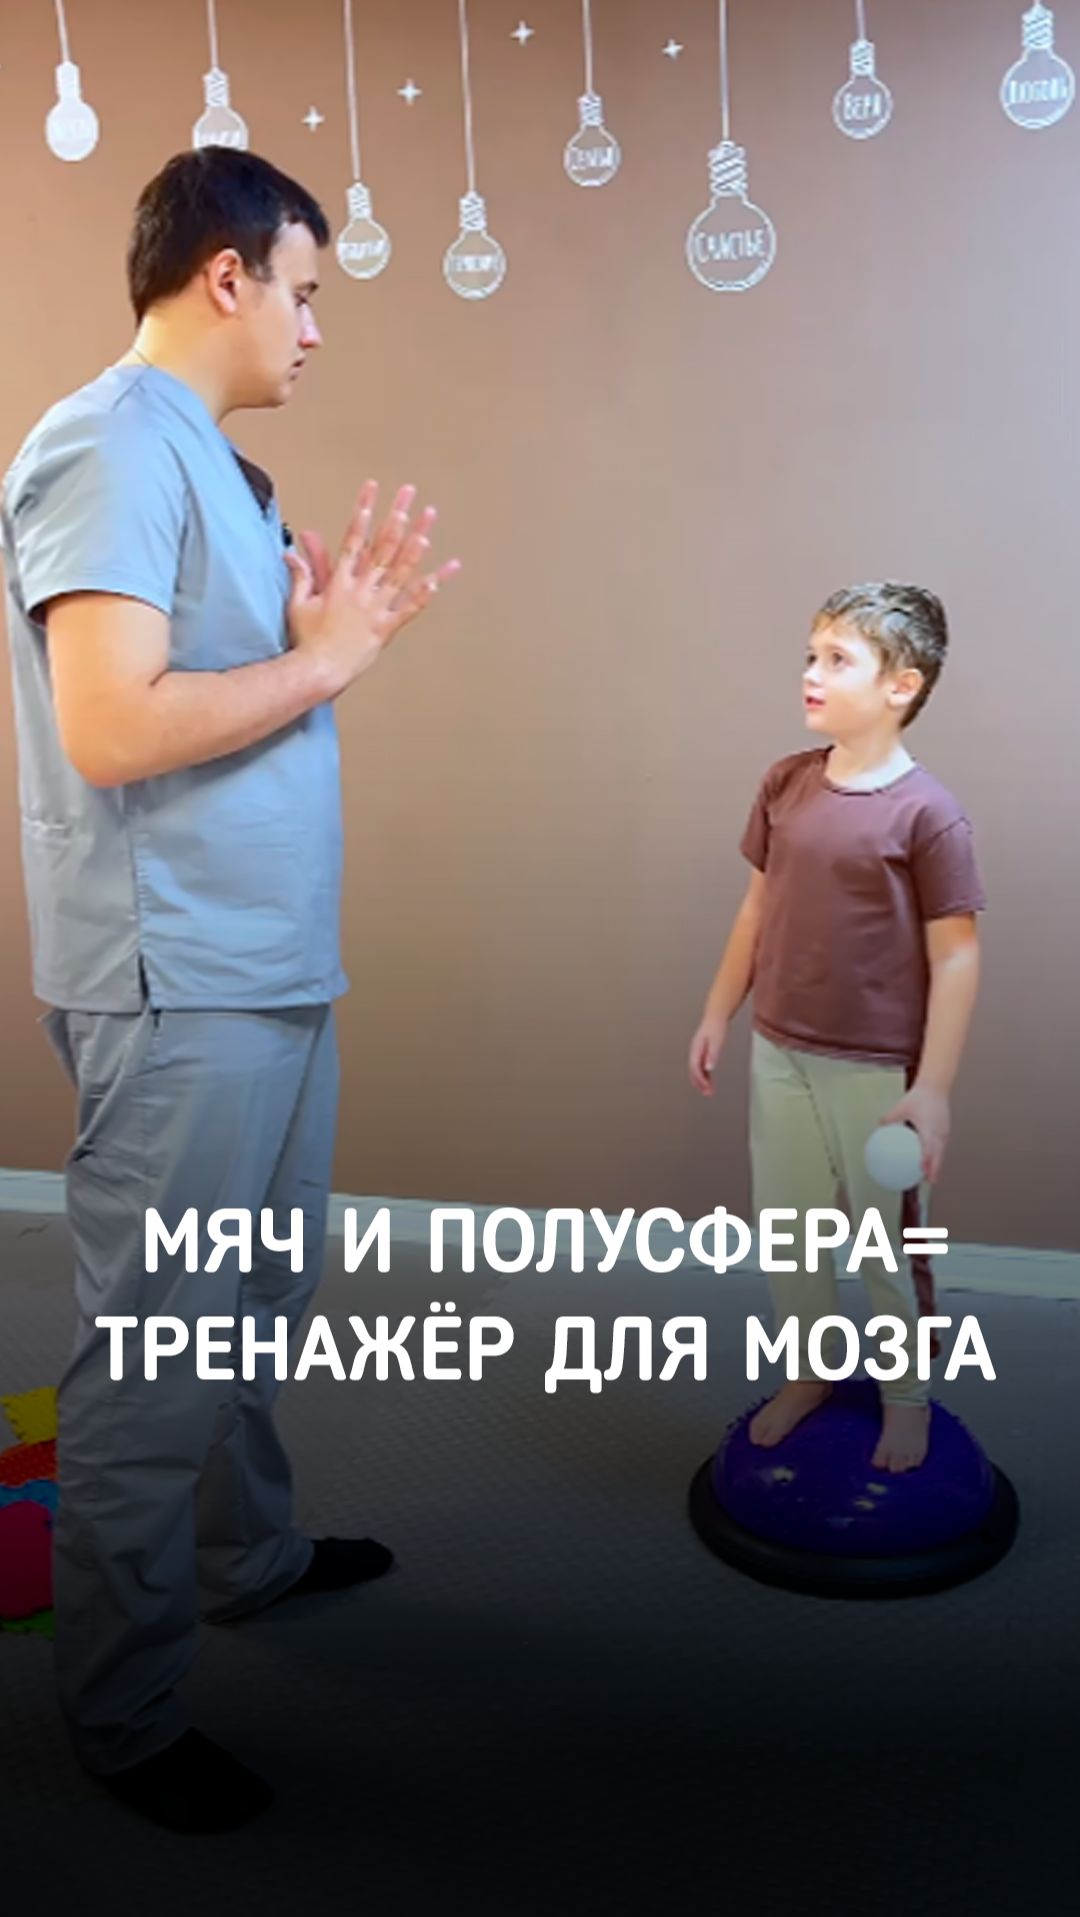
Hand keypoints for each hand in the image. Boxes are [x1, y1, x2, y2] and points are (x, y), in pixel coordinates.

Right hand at [284, 481, 461, 695]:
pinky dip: (424, 594)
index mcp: (339, 582)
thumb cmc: (307, 640)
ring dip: (415, 546)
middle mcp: (361, 590)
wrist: (318, 670)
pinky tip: (439, 578)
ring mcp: (376, 608)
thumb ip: (301, 575)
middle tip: (409, 496)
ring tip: (428, 524)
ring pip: (400, 572)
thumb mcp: (298, 603)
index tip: (372, 490)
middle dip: (397, 517)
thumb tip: (291, 553)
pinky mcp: (386, 628)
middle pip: (383, 547)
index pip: (354, 538)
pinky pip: (409, 609)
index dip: (364, 512)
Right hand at [689, 1014, 726, 1094]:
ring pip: (697, 1071)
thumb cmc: (716, 1028)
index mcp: (696, 1049)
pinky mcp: (702, 1053)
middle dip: (700, 1084)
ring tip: (709, 1092)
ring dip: (702, 1081)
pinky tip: (709, 1082)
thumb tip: (709, 1068)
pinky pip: (701, 1067)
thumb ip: (712, 1055)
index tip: (707, 1088)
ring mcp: (697, 1053)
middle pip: (694, 1071)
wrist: (715, 1017)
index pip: (695, 1068)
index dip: (700, 1079)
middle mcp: (694, 1052)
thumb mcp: (716, 1041)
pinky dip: (705, 1076)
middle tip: (708, 1093)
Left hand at [878, 1085, 950, 1182]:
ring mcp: (944, 1131)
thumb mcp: (902, 1106)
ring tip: (931, 1175)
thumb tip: (879, 1126)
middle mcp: (939, 1131)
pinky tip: (931, 1159)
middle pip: (939, 1154)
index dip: (927, 1160)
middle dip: (935, 1168)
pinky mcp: (945, 1129)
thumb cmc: (920, 1096)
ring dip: (938, 1164)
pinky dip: (938, 1155)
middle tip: (929, 1180)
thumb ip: (890, 1117)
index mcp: (929, 1127)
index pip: (929, 1147)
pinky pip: (942, 1145)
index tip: (922, 1170)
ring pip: (942, 1151)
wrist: (936, 1086)